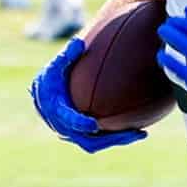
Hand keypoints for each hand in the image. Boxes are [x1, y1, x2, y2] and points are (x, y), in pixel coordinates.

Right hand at [30, 38, 147, 153]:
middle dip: (110, 139)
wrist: (46, 94)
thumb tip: (78, 43)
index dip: (79, 124)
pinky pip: (100, 140)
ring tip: (140, 133)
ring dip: (117, 140)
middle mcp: (62, 127)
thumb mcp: (57, 64)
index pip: (68, 120)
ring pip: (95, 143)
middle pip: (87, 140)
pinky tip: (138, 129)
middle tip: (132, 132)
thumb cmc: (53, 77)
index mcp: (54, 110)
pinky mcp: (82, 136)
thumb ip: (67, 56)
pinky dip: (116, 136)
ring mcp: (73, 134)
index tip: (94, 124)